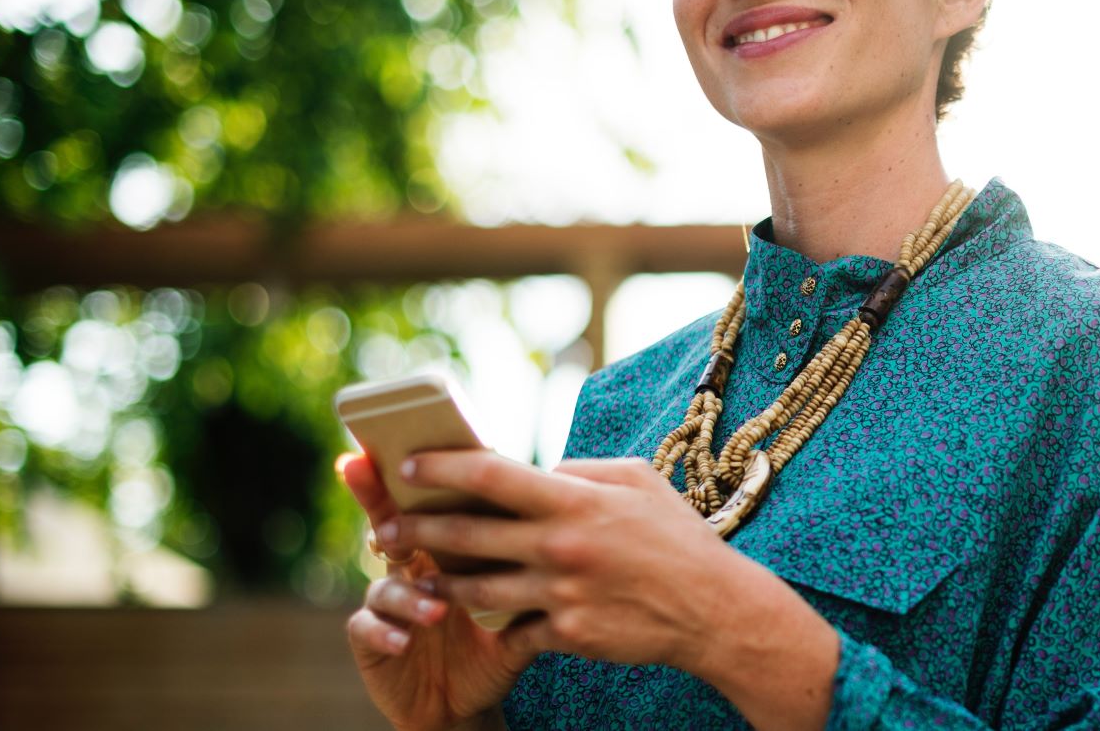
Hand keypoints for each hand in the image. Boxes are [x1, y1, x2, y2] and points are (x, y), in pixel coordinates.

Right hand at [338, 453, 537, 730]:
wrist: (469, 701)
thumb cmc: (497, 639)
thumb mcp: (520, 599)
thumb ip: (535, 559)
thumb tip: (574, 514)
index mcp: (447, 547)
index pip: (431, 500)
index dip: (416, 472)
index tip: (411, 446)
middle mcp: (410, 566)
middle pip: (388, 522)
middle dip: (377, 501)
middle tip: (380, 490)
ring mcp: (387, 602)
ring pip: (385, 583)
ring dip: (407, 593)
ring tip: (436, 608)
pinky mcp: (373, 640)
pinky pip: (367, 628)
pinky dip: (385, 632)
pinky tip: (404, 641)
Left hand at [396, 452, 843, 729]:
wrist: (712, 609)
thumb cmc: (676, 537)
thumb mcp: (637, 480)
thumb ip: (582, 472)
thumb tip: (540, 470)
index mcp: (574, 500)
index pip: (490, 475)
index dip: (442, 467)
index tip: (408, 466)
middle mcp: (560, 545)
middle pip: (466, 535)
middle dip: (416, 529)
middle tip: (386, 527)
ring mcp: (560, 594)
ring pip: (476, 589)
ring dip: (441, 582)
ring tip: (420, 575)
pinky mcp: (566, 634)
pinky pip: (514, 627)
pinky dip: (496, 621)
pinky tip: (478, 616)